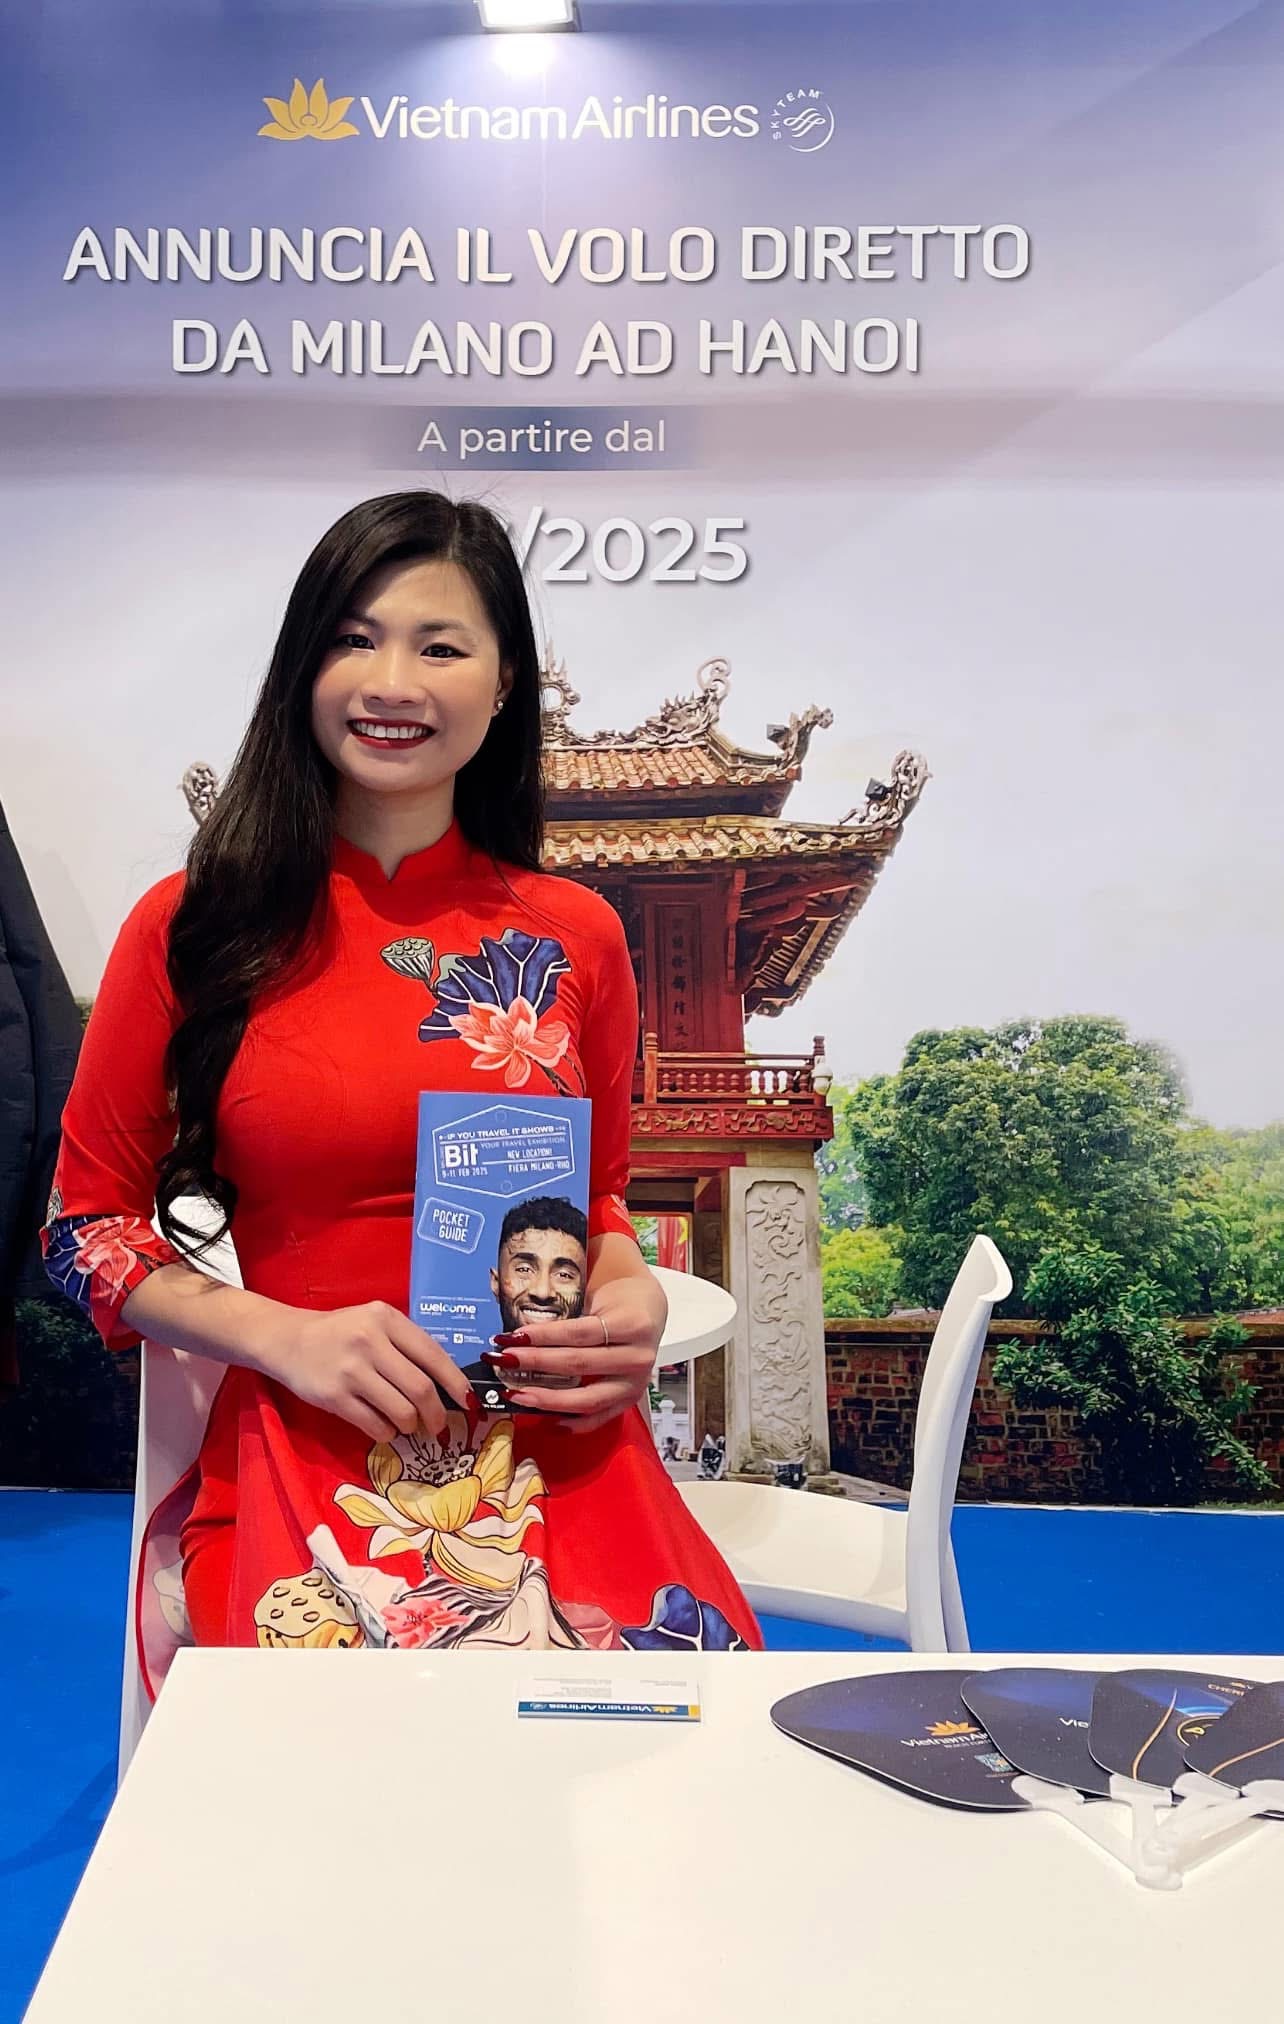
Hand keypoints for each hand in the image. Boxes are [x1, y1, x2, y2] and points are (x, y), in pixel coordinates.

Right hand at [261, 1300, 473, 1443]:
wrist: (288, 1340)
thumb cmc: (340, 1333)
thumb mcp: (374, 1324)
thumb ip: (406, 1345)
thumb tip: (447, 1384)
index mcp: (386, 1319)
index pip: (433, 1355)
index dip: (456, 1383)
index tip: (469, 1402)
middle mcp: (369, 1341)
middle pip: (420, 1388)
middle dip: (437, 1414)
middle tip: (439, 1426)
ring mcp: (350, 1370)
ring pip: (400, 1411)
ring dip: (411, 1425)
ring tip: (407, 1425)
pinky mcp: (334, 1397)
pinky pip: (375, 1425)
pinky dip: (387, 1433)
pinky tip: (384, 1427)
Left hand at [493, 1286, 664, 1433]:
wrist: (649, 1310)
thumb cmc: (617, 1302)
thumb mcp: (598, 1293)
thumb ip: (565, 1306)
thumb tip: (521, 1318)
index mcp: (631, 1324)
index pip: (578, 1332)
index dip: (543, 1336)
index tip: (511, 1337)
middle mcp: (637, 1356)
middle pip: (579, 1364)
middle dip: (536, 1363)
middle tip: (505, 1361)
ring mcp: (635, 1382)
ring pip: (588, 1397)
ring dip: (548, 1398)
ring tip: (517, 1394)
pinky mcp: (630, 1399)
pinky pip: (600, 1417)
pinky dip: (574, 1423)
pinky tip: (549, 1422)